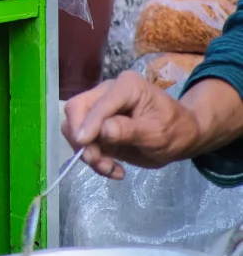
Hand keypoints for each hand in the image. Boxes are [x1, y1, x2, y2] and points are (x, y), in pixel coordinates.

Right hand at [62, 72, 242, 177]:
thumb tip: (102, 131)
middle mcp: (107, 93)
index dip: (88, 123)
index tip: (84, 144)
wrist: (181, 139)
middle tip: (95, 160)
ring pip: (74, 127)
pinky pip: (82, 141)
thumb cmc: (176, 131)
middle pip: (77, 109)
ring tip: (109, 168)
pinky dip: (93, 157)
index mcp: (126, 87)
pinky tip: (113, 168)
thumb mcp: (158, 133)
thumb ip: (129, 130)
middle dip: (81, 138)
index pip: (98, 104)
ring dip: (86, 151)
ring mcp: (100, 109)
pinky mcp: (97, 126)